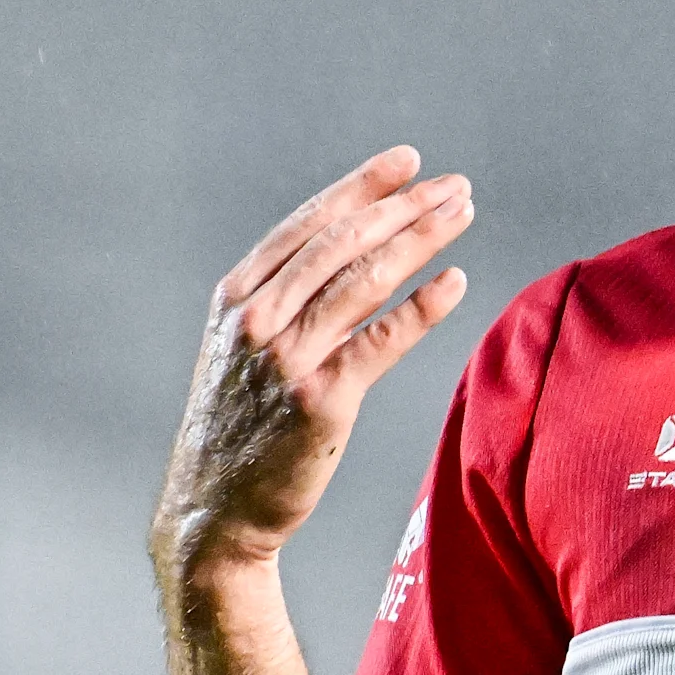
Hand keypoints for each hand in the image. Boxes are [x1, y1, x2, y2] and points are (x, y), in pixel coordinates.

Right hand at [153, 148, 475, 580]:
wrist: (211, 512)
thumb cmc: (238, 430)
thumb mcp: (243, 353)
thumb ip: (286, 304)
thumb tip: (351, 261)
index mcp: (238, 297)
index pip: (310, 225)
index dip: (362, 188)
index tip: (408, 162)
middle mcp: (258, 318)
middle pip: (343, 243)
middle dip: (404, 208)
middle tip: (456, 186)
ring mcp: (287, 358)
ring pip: (365, 280)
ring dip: (420, 239)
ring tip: (463, 214)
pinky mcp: (319, 401)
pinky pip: (380, 342)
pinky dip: (421, 308)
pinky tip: (454, 282)